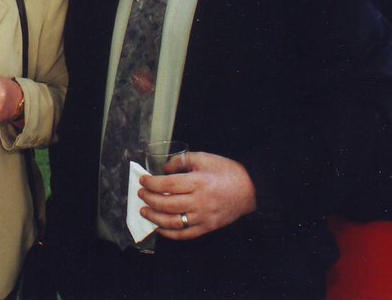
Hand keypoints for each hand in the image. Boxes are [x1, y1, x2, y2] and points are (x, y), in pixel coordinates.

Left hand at [137, 152, 256, 240]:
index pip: (168, 184)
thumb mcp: (204, 158)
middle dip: (149, 199)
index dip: (152, 183)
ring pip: (173, 221)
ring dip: (155, 217)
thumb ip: (181, 160)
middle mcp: (200, 201)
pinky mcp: (207, 227)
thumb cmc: (227, 171)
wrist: (250, 189)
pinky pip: (185, 234)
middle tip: (140, 194)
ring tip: (144, 211)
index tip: (143, 180)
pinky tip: (159, 227)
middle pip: (167, 203)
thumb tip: (164, 168)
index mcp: (199, 182)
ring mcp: (203, 217)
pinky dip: (169, 233)